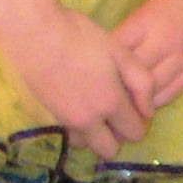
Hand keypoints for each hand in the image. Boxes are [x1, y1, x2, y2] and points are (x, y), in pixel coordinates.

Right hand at [0, 5, 151, 157]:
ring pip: (87, 145)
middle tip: (119, 114)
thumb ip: (142, 84)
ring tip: (98, 109)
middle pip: (110, 150)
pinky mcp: (48, 116)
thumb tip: (148, 112)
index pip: (134, 133)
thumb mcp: (122, 53)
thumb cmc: (82, 37)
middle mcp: (88, 119)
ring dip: (96, 135)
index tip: (137, 109)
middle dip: (119, 137)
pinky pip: (69, 135)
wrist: (34, 33)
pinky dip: (78, 129)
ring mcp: (65, 120)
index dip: (140, 123)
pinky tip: (80, 105)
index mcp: (111, 103)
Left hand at [110, 0, 182, 109]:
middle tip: (99, 100)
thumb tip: (101, 63)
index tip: (89, 79)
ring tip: (119, 107)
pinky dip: (153, 102)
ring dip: (133, 101)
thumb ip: (125, 38)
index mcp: (146, 25)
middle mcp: (165, 44)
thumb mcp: (142, 12)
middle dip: (115, 90)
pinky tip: (143, 104)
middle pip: (131, 78)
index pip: (115, 56)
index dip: (99, 71)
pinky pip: (170, 95)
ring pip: (150, 92)